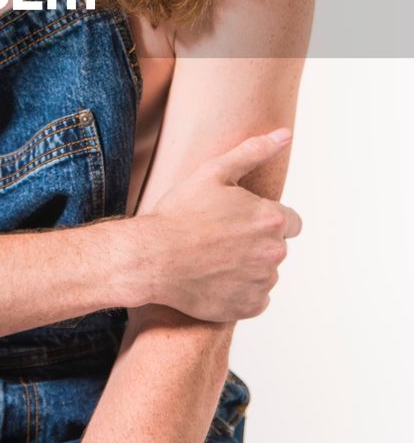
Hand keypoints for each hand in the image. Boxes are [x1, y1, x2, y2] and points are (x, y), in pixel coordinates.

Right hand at [119, 130, 301, 320]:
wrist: (152, 257)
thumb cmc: (180, 212)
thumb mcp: (214, 172)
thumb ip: (254, 151)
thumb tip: (285, 135)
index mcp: (272, 219)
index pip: (291, 222)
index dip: (264, 219)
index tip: (237, 221)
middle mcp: (275, 253)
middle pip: (276, 247)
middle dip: (255, 242)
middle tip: (219, 238)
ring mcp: (262, 282)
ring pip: (265, 273)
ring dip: (248, 267)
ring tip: (213, 259)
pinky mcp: (249, 307)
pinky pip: (255, 298)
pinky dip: (240, 291)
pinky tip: (215, 279)